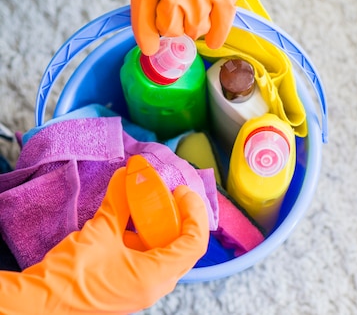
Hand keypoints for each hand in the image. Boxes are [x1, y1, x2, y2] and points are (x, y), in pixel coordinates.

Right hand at [0, 167, 208, 313]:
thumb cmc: (71, 273)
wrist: (41, 302)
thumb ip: (119, 201)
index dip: (194, 212)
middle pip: (186, 247)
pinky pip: (152, 257)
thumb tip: (128, 174)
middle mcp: (157, 285)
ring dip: (165, 225)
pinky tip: (137, 216)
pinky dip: (149, 236)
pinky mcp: (133, 285)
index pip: (194, 243)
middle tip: (171, 193)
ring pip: (169, 252)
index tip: (181, 191)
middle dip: (182, 216)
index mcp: (156, 276)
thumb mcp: (100, 231)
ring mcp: (146, 287)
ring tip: (155, 201)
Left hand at [131, 0, 260, 54]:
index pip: (143, 19)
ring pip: (196, 30)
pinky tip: (215, 38)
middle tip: (180, 24)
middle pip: (171, 29)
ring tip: (199, 22)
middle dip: (174, 30)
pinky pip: (222, 26)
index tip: (151, 47)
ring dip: (196, 29)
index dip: (147, 38)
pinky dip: (217, 36)